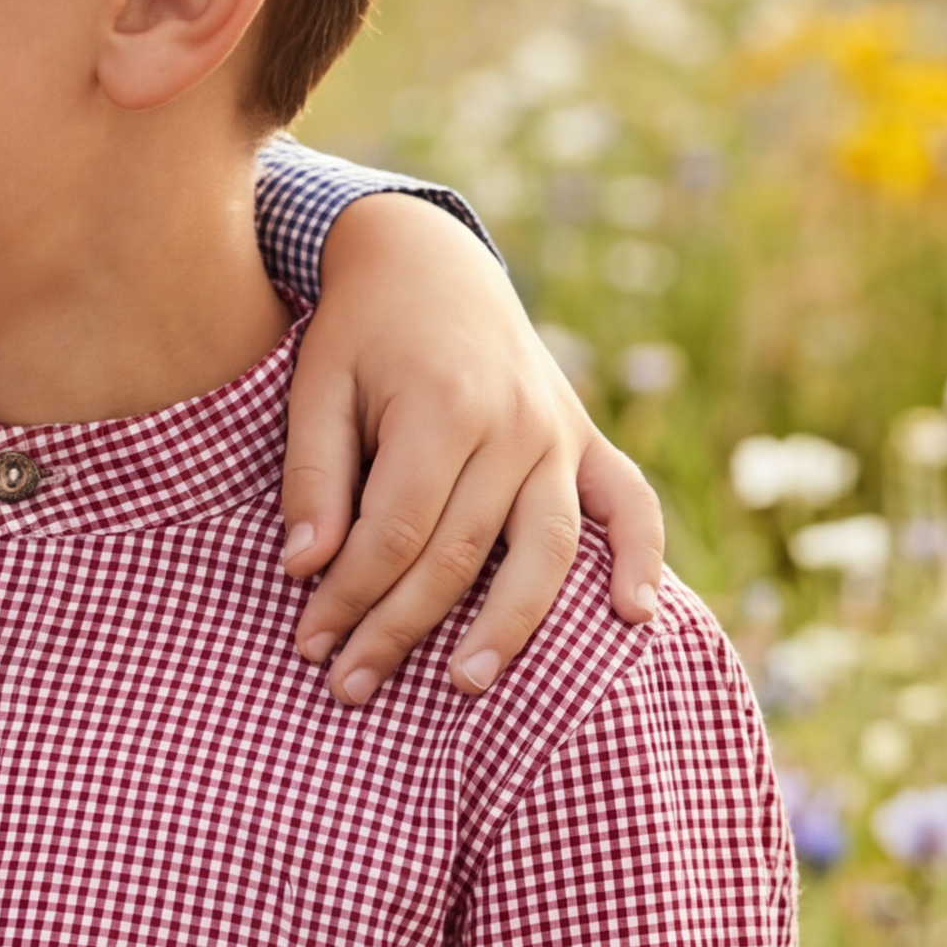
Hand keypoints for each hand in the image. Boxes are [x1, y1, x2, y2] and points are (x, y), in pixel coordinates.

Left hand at [284, 192, 662, 702]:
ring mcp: (560, 434)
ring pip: (545, 549)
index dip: (348, 596)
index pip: (396, 532)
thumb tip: (305, 568)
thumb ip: (314, 477)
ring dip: (509, 626)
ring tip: (466, 687)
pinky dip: (642, 558)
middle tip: (351, 689)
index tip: (309, 644)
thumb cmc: (360, 331)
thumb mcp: (316, 387)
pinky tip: (632, 618)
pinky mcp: (586, 438)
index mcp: (444, 407)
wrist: (428, 258)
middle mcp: (515, 424)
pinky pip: (631, 504)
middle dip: (400, 629)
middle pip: (460, 555)